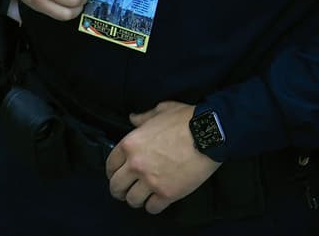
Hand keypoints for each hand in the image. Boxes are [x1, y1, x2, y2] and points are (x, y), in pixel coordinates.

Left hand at [106, 101, 220, 214]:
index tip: (115, 175)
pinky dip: (152, 207)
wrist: (208, 136)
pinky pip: (152, 208)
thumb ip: (142, 117)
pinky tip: (155, 202)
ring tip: (139, 199)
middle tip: (123, 192)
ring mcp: (151, 181)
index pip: (110, 164)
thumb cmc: (184, 120)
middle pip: (116, 186)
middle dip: (118, 190)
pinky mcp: (167, 194)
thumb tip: (133, 118)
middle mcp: (135, 165)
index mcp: (130, 144)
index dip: (111, 172)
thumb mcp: (159, 111)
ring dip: (135, 200)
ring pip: (132, 200)